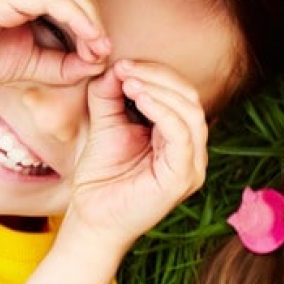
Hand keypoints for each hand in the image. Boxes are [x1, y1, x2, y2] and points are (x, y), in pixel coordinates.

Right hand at [0, 0, 109, 86]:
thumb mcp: (28, 65)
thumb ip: (62, 64)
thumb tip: (98, 64)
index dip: (92, 18)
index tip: (101, 52)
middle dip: (96, 16)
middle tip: (103, 50)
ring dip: (90, 18)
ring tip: (98, 48)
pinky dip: (75, 18)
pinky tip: (86, 40)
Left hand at [65, 61, 208, 247]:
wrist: (91, 220)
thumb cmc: (101, 178)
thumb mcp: (105, 125)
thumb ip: (110, 95)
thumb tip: (116, 66)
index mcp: (178, 137)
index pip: (180, 94)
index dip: (155, 73)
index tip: (122, 64)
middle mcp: (192, 150)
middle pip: (189, 98)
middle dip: (158, 76)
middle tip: (125, 68)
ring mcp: (192, 165)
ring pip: (191, 113)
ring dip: (160, 90)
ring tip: (130, 82)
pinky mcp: (184, 177)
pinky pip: (182, 136)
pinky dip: (163, 111)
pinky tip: (140, 99)